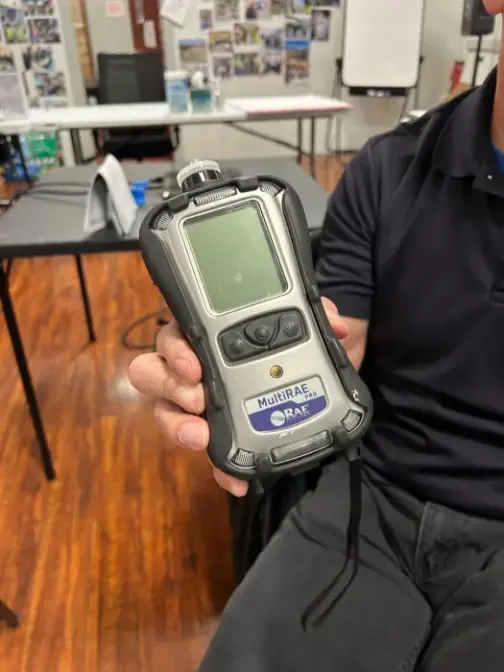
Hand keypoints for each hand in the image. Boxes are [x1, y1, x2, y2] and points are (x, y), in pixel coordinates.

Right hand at [128, 297, 348, 496]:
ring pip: (165, 413)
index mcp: (207, 337)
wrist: (314, 386)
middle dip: (168, 386)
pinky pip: (207, 454)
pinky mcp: (218, 437)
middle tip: (197, 398)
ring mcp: (199, 405)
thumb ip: (319, 315)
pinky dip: (218, 468)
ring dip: (177, 426)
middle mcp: (192, 370)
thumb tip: (335, 325)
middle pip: (152, 373)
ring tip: (200, 436)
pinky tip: (235, 481)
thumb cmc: (295, 347)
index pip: (175, 335)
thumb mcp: (308, 326)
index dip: (175, 349)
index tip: (193, 364)